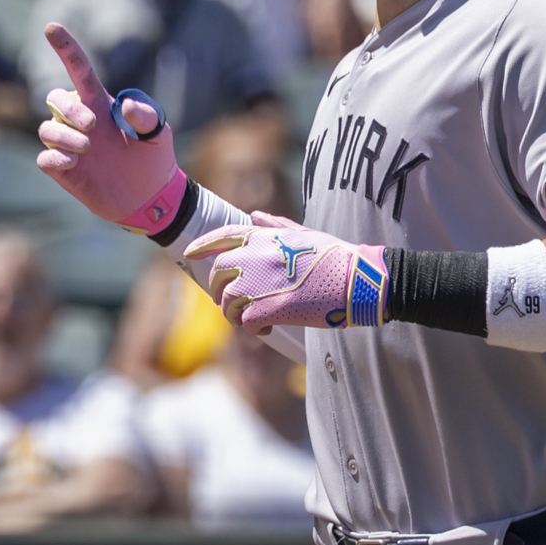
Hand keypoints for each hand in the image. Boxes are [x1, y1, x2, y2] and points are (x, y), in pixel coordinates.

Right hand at [33, 24, 192, 232]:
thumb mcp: (159, 133)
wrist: (151, 198)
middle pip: (55, 98)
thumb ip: (147, 115)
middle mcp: (81, 122)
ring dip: (63, 135)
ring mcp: (71, 146)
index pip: (79, 70)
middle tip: (92, 125)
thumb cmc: (155, 159)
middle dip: (67, 107)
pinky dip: (55, 159)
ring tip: (87, 149)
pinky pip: (45, 159)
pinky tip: (73, 165)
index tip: (51, 27)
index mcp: (101, 104)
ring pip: (46, 128)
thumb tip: (123, 105)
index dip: (66, 48)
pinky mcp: (65, 171)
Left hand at [190, 210, 382, 331]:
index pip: (222, 237)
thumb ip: (276, 225)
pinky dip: (254, 329)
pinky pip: (245, 323)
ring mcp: (258, 283)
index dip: (202, 246)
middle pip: (219, 275)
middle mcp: (255, 257)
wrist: (357, 280)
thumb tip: (255, 215)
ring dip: (237, 314)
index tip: (189, 254)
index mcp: (265, 238)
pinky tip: (269, 328)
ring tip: (256, 319)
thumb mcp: (305, 233)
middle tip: (237, 304)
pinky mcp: (267, 309)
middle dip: (223, 291)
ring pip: (228, 303)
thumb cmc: (337, 258)